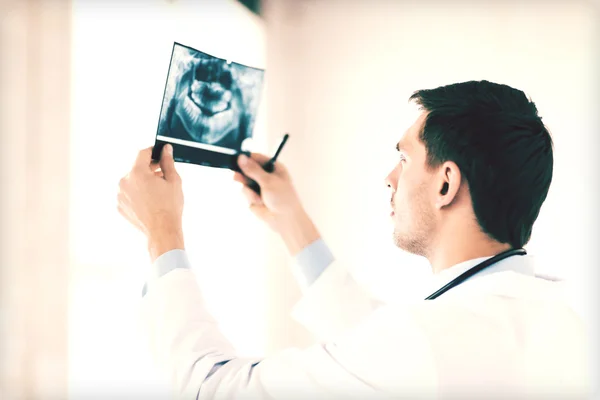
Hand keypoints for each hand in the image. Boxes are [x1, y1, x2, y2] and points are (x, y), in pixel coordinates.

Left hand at [117, 144, 184, 259]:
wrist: (162, 231)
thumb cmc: (169, 207)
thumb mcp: (173, 181)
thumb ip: (167, 162)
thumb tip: (166, 149)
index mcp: (137, 173)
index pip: (143, 153)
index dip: (153, 151)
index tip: (159, 153)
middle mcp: (124, 182)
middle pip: (136, 168)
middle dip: (149, 169)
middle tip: (162, 175)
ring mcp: (120, 195)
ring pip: (132, 181)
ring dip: (143, 181)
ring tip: (157, 191)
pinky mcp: (120, 206)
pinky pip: (128, 194)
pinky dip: (137, 194)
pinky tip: (150, 201)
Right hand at [234, 153, 319, 254]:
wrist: (284, 220)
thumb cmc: (283, 199)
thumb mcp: (268, 181)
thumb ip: (253, 170)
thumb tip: (241, 158)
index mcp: (274, 168)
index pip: (257, 158)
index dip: (247, 158)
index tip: (237, 159)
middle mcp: (266, 176)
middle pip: (248, 169)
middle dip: (243, 174)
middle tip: (237, 176)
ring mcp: (259, 187)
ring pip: (244, 181)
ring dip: (248, 189)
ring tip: (257, 196)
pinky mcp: (254, 197)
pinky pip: (245, 192)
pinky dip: (250, 197)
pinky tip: (259, 202)